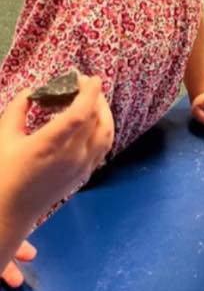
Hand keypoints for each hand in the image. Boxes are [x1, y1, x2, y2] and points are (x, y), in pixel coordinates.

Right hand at [0, 77, 113, 283]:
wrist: (9, 212)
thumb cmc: (3, 173)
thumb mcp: (4, 138)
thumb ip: (18, 110)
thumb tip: (30, 92)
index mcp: (50, 146)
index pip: (80, 115)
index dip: (90, 94)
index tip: (92, 78)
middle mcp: (72, 156)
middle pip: (97, 120)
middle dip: (95, 98)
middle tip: (86, 84)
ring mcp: (82, 167)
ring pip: (106, 134)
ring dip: (105, 113)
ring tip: (94, 100)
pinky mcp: (84, 175)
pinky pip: (103, 147)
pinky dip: (104, 129)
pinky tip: (94, 122)